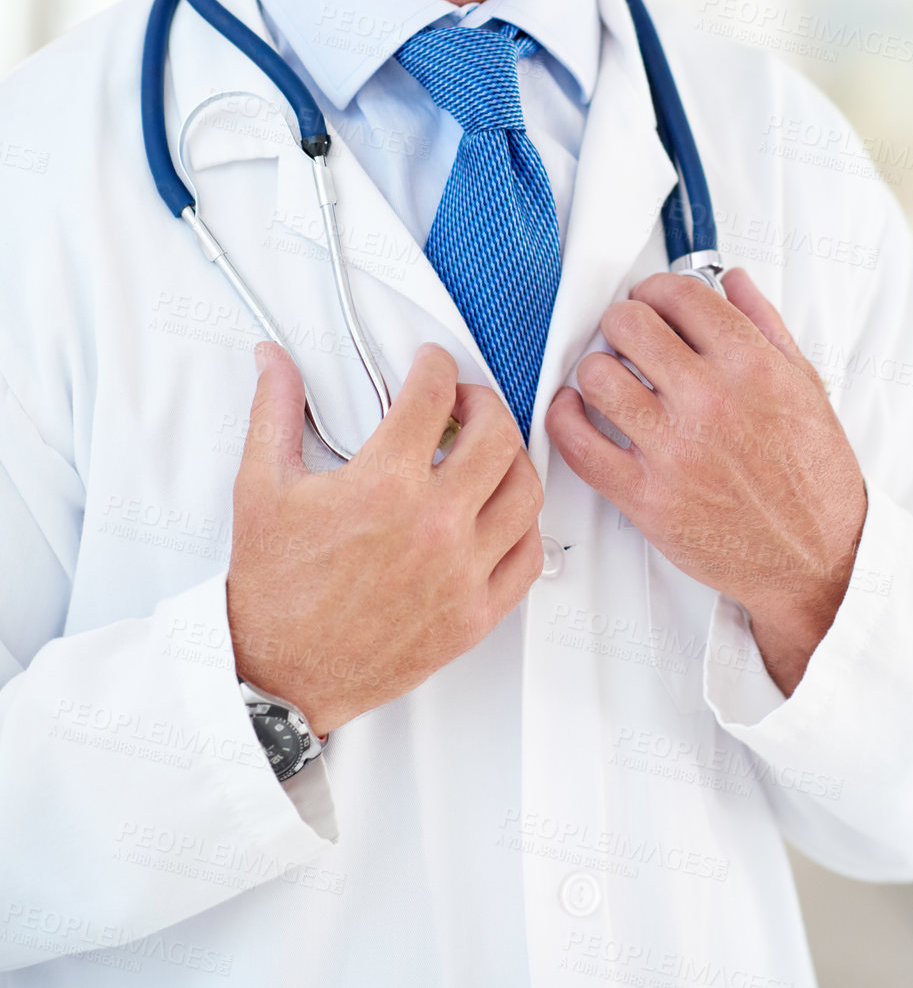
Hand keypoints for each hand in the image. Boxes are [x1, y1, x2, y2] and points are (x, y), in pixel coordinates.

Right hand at [226, 342, 543, 735]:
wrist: (276, 675)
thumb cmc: (272, 588)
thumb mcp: (262, 487)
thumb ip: (274, 411)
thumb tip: (273, 360)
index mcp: (384, 486)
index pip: (433, 394)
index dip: (435, 365)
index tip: (430, 365)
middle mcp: (433, 525)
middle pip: (497, 434)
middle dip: (482, 402)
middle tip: (462, 403)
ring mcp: (461, 573)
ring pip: (525, 491)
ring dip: (511, 460)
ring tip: (486, 454)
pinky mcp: (474, 615)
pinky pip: (528, 557)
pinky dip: (522, 526)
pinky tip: (497, 514)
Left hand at [544, 267, 866, 693]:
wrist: (818, 559)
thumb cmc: (814, 478)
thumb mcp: (805, 385)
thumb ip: (765, 324)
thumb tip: (733, 281)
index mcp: (751, 367)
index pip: (678, 294)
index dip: (656, 289)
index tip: (653, 301)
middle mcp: (710, 402)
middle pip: (627, 324)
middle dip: (624, 323)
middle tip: (630, 338)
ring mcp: (674, 451)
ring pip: (596, 376)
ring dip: (597, 369)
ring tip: (610, 378)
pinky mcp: (647, 498)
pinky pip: (578, 444)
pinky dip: (566, 419)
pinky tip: (579, 412)